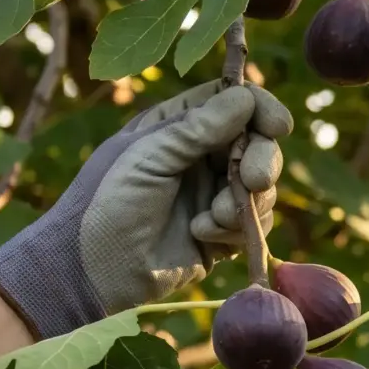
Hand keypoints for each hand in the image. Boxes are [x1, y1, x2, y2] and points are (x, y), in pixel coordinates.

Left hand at [0, 81, 294, 337]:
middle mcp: (199, 157)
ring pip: (261, 187)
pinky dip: (234, 229)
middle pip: (257, 143)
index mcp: (177, 126)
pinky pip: (253, 224)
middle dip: (261, 160)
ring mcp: (211, 195)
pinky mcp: (220, 235)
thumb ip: (197, 128)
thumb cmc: (107, 202)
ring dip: (242, 201)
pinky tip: (200, 234)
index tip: (276, 125)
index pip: (232, 102)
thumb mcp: (148, 157)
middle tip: (254, 181)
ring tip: (210, 218)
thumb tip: (244, 97)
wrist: (92, 270)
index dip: (259, 109)